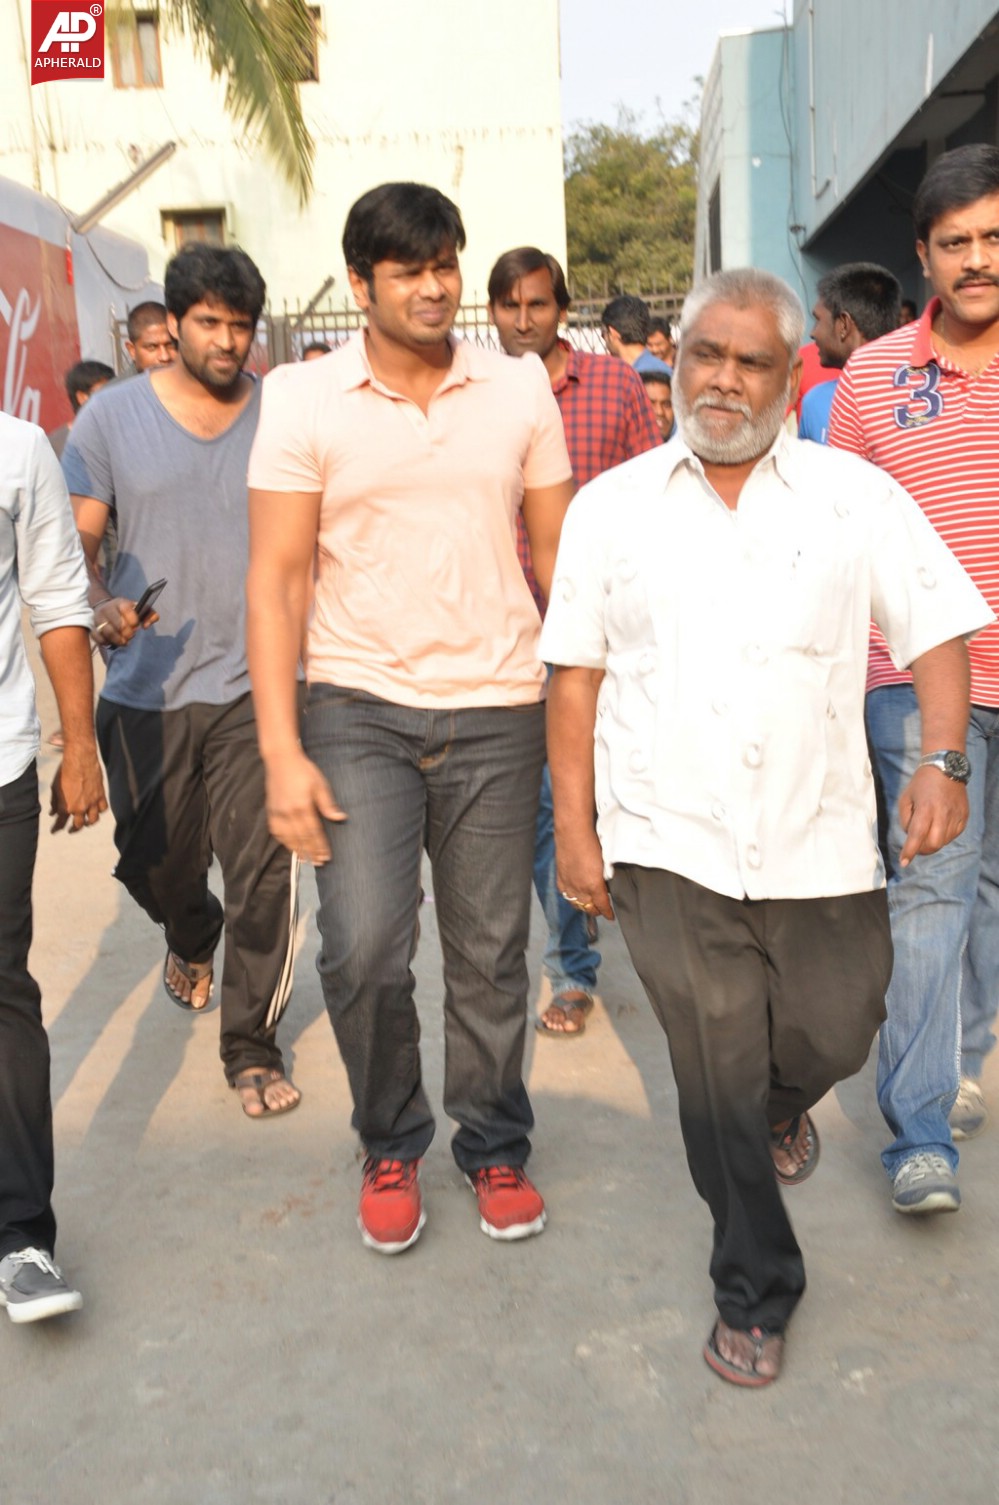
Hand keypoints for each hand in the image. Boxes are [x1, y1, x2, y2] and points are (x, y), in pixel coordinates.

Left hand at [50, 743, 107, 832]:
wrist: (80, 760)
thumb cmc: (65, 772)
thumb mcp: (55, 788)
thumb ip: (54, 802)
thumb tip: (52, 812)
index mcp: (65, 807)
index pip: (60, 823)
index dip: (56, 829)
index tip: (54, 831)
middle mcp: (79, 808)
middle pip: (78, 825)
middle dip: (73, 829)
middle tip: (70, 830)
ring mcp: (91, 803)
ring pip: (92, 820)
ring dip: (88, 823)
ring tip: (86, 823)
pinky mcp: (101, 796)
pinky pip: (102, 808)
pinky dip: (99, 811)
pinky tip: (97, 810)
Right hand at [92, 595, 157, 649]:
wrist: (107, 608)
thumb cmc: (126, 611)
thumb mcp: (139, 608)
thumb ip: (149, 614)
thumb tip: (147, 626)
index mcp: (120, 603)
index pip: (126, 610)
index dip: (133, 620)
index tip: (136, 625)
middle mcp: (107, 609)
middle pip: (118, 624)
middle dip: (127, 632)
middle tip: (131, 635)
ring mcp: (99, 619)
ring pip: (108, 632)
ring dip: (118, 640)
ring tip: (124, 641)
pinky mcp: (94, 628)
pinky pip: (98, 638)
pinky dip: (107, 642)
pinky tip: (113, 642)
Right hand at [265, 748, 344, 864]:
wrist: (280, 759)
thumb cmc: (304, 770)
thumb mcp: (320, 784)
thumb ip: (328, 804)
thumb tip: (341, 818)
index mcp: (302, 806)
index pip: (314, 832)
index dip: (321, 846)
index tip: (327, 856)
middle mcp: (288, 812)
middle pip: (301, 838)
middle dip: (311, 852)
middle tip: (319, 864)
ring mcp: (277, 812)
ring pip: (287, 838)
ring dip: (297, 850)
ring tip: (306, 860)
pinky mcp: (271, 811)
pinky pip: (276, 832)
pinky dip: (284, 841)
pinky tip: (290, 847)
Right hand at [556, 827, 613, 920]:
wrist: (572, 833)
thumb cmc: (592, 843)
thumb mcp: (604, 863)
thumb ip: (604, 878)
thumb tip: (605, 886)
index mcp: (594, 885)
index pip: (602, 906)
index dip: (607, 913)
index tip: (610, 916)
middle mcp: (580, 889)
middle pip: (588, 908)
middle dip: (596, 911)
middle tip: (601, 909)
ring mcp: (568, 885)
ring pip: (576, 904)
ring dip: (583, 906)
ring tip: (588, 904)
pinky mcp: (560, 879)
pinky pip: (566, 896)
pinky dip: (572, 898)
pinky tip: (575, 895)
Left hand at [898, 764, 968, 866]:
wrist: (946, 768)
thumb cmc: (921, 784)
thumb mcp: (905, 799)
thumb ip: (905, 820)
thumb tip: (911, 837)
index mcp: (926, 808)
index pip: (917, 835)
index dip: (910, 850)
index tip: (903, 862)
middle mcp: (943, 813)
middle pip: (934, 844)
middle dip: (923, 849)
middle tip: (916, 845)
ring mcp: (956, 815)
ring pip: (944, 842)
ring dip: (933, 842)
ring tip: (928, 829)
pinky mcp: (964, 816)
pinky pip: (953, 835)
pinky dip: (944, 836)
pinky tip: (939, 826)